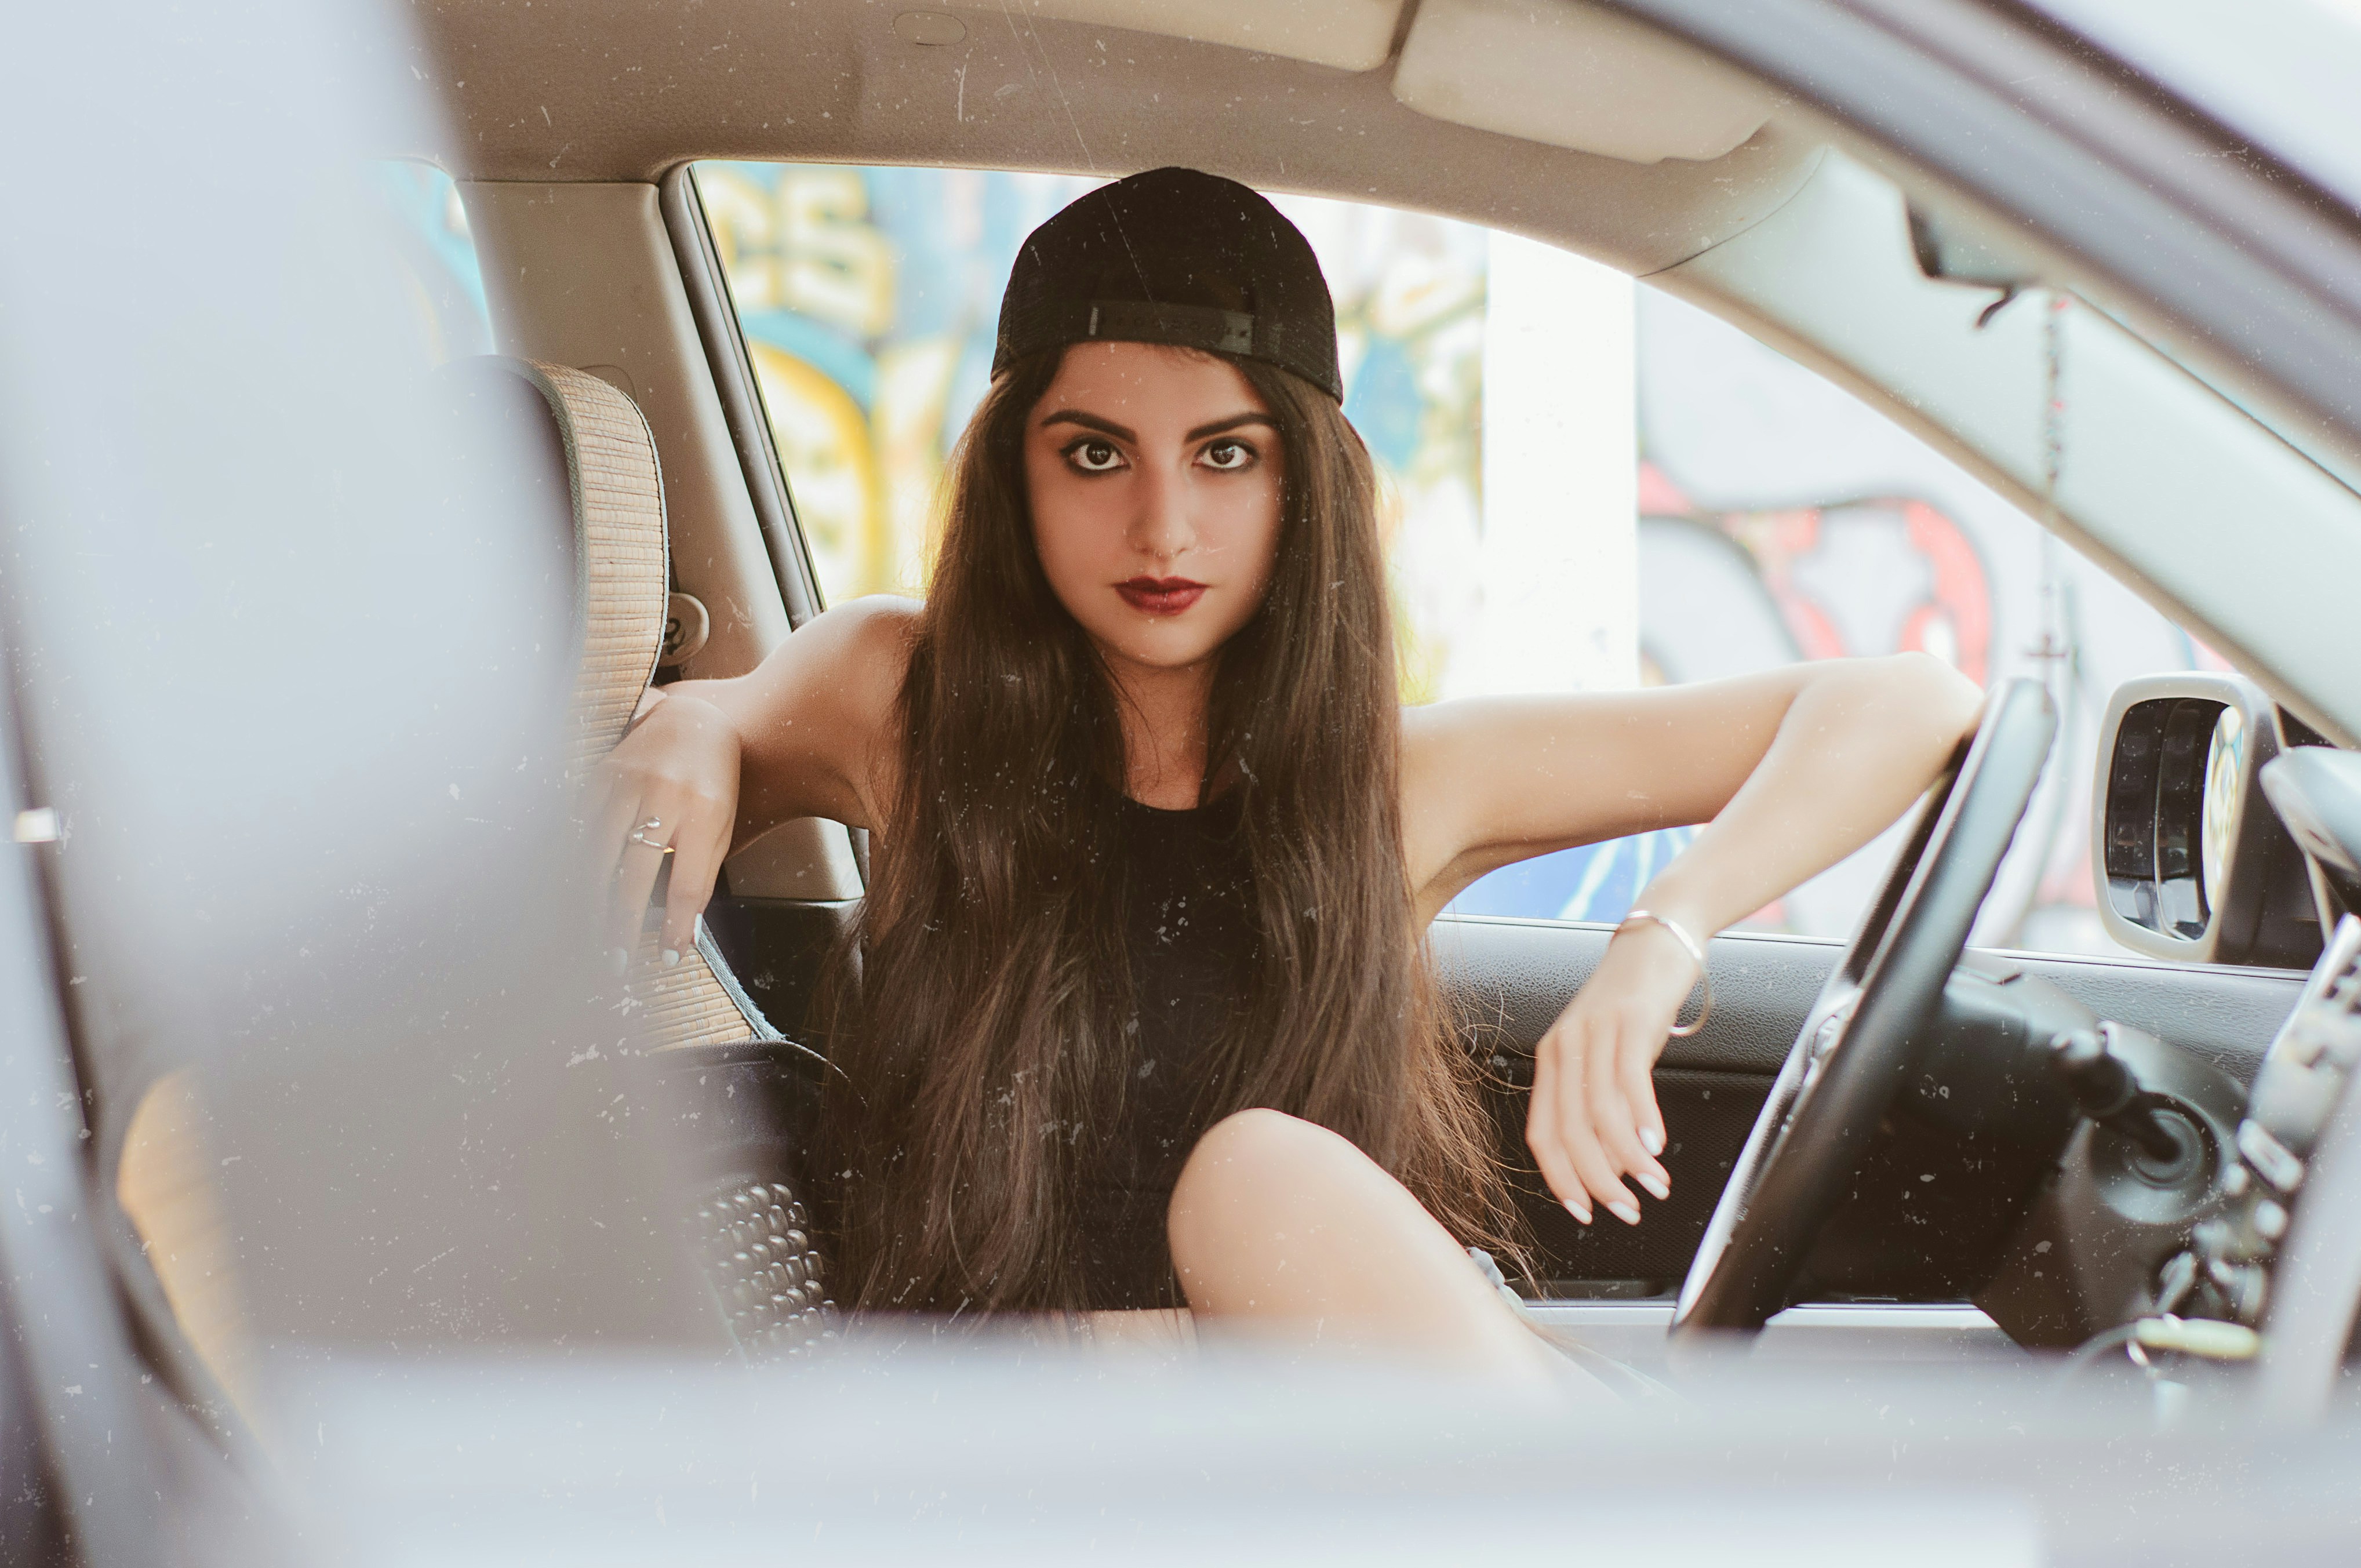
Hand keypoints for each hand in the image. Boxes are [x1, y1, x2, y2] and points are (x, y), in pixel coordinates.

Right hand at [592, 688, 742, 967]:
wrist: (692, 719)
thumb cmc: (713, 779)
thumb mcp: (723, 825)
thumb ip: (703, 873)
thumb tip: (685, 930)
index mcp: (704, 812)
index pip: (687, 883)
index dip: (676, 926)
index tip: (669, 957)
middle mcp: (663, 796)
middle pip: (634, 875)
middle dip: (623, 925)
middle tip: (616, 962)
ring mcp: (627, 782)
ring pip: (597, 854)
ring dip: (589, 902)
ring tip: (588, 935)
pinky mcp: (601, 773)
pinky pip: (579, 825)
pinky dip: (572, 862)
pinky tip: (569, 891)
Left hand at [1524, 919, 1699, 1224]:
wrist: (1658, 939)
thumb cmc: (1633, 1002)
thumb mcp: (1608, 1053)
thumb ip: (1603, 1104)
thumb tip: (1615, 1168)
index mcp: (1551, 1059)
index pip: (1542, 1133)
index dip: (1560, 1178)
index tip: (1584, 1212)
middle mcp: (1565, 1047)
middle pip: (1569, 1131)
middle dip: (1597, 1181)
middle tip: (1627, 1211)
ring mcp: (1596, 1033)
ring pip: (1600, 1114)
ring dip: (1627, 1162)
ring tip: (1655, 1188)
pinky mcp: (1631, 1021)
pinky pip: (1631, 1082)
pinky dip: (1643, 1122)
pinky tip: (1657, 1148)